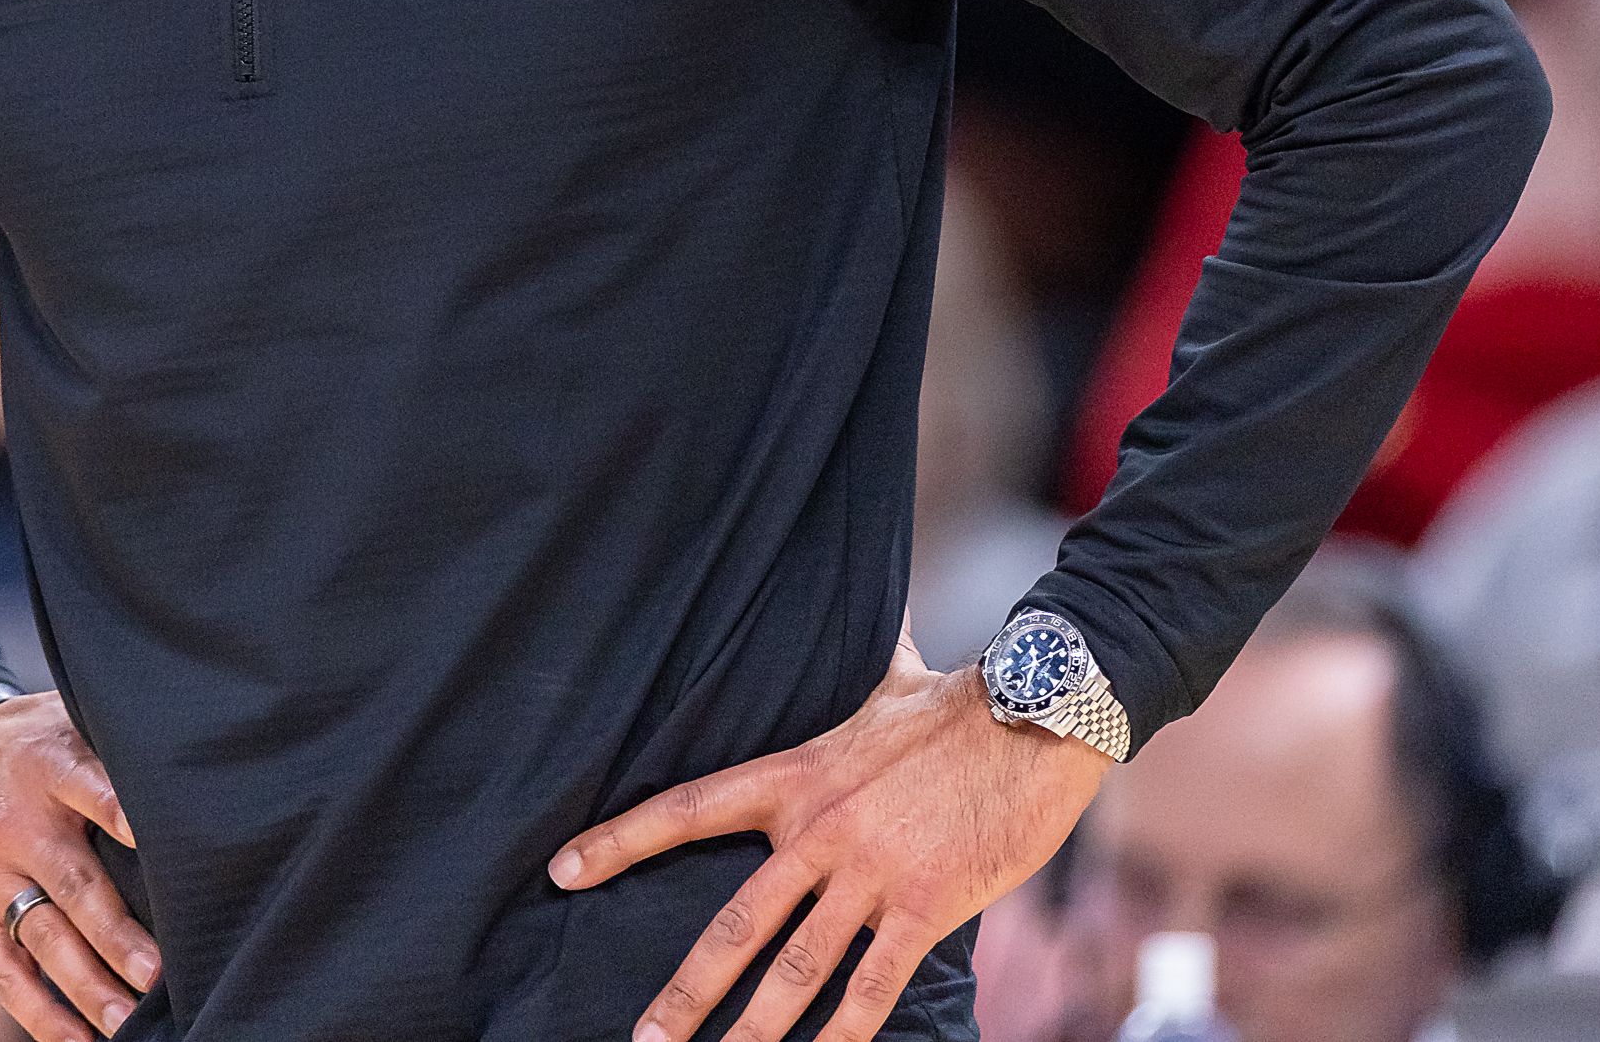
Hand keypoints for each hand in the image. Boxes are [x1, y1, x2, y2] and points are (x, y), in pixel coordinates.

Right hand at [0, 691, 162, 1041]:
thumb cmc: (24, 746)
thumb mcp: (61, 720)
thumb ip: (109, 749)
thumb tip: (184, 774)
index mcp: (46, 766)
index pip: (85, 785)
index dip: (116, 810)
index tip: (147, 834)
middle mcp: (16, 826)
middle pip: (71, 885)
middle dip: (114, 934)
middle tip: (156, 973)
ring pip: (42, 937)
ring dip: (87, 984)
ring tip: (126, 1020)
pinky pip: (2, 971)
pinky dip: (38, 1010)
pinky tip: (77, 1037)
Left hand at [548, 632, 1110, 1041]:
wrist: (1036, 720)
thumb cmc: (959, 703)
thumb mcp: (887, 679)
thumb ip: (859, 663)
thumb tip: (863, 601)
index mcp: (796, 779)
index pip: (686, 810)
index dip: (619, 842)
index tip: (563, 871)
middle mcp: (819, 832)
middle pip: (734, 923)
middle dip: (685, 992)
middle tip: (644, 1038)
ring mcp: (869, 873)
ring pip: (794, 968)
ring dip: (751, 1030)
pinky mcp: (923, 906)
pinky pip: (873, 987)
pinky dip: (843, 1034)